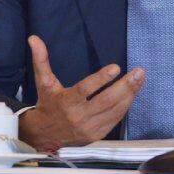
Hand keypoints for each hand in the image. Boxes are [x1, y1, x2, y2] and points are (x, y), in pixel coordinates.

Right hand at [19, 35, 144, 151]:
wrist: (45, 135)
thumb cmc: (48, 104)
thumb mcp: (43, 82)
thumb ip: (41, 60)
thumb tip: (34, 39)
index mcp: (66, 101)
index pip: (86, 89)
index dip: (101, 79)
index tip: (116, 68)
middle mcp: (78, 116)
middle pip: (106, 100)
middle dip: (125, 86)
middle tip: (138, 72)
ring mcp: (89, 127)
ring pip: (114, 110)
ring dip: (129, 94)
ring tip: (139, 80)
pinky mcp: (97, 134)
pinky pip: (115, 119)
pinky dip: (125, 106)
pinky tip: (132, 94)